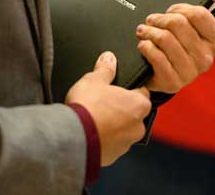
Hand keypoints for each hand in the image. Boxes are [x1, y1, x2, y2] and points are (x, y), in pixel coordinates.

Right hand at [65, 51, 150, 165]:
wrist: (72, 137)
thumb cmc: (88, 106)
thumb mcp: (95, 80)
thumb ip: (105, 69)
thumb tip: (109, 58)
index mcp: (140, 105)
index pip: (142, 92)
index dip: (130, 89)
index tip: (119, 88)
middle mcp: (138, 126)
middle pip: (133, 113)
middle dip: (121, 109)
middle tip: (104, 102)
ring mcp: (126, 144)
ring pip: (123, 131)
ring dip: (113, 125)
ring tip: (95, 118)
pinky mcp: (113, 156)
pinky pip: (112, 144)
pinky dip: (104, 139)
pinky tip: (91, 132)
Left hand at [136, 1, 214, 92]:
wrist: (161, 73)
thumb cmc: (182, 44)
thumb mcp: (201, 28)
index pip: (199, 14)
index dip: (181, 9)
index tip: (172, 11)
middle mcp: (207, 59)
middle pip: (179, 23)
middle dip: (161, 19)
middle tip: (153, 20)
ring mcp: (190, 73)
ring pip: (165, 38)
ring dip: (149, 31)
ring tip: (145, 31)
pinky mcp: (172, 83)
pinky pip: (156, 55)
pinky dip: (146, 46)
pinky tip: (144, 45)